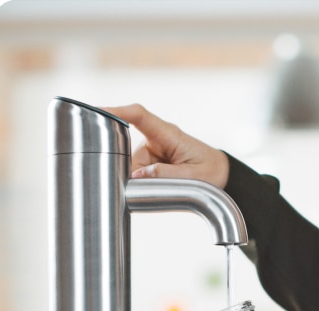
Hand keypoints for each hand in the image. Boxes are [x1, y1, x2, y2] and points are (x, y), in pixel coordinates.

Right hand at [102, 104, 229, 187]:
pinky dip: (140, 184)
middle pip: (128, 151)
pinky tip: (151, 190)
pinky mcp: (150, 161)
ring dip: (137, 181)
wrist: (221, 173)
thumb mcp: (193, 176)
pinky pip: (137, 173)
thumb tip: (137, 175)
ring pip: (131, 167)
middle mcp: (156, 139)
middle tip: (143, 186)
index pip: (139, 116)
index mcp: (168, 134)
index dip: (117, 111)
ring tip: (157, 189)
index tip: (97, 111)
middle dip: (129, 170)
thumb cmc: (211, 170)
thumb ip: (166, 175)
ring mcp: (152, 150)